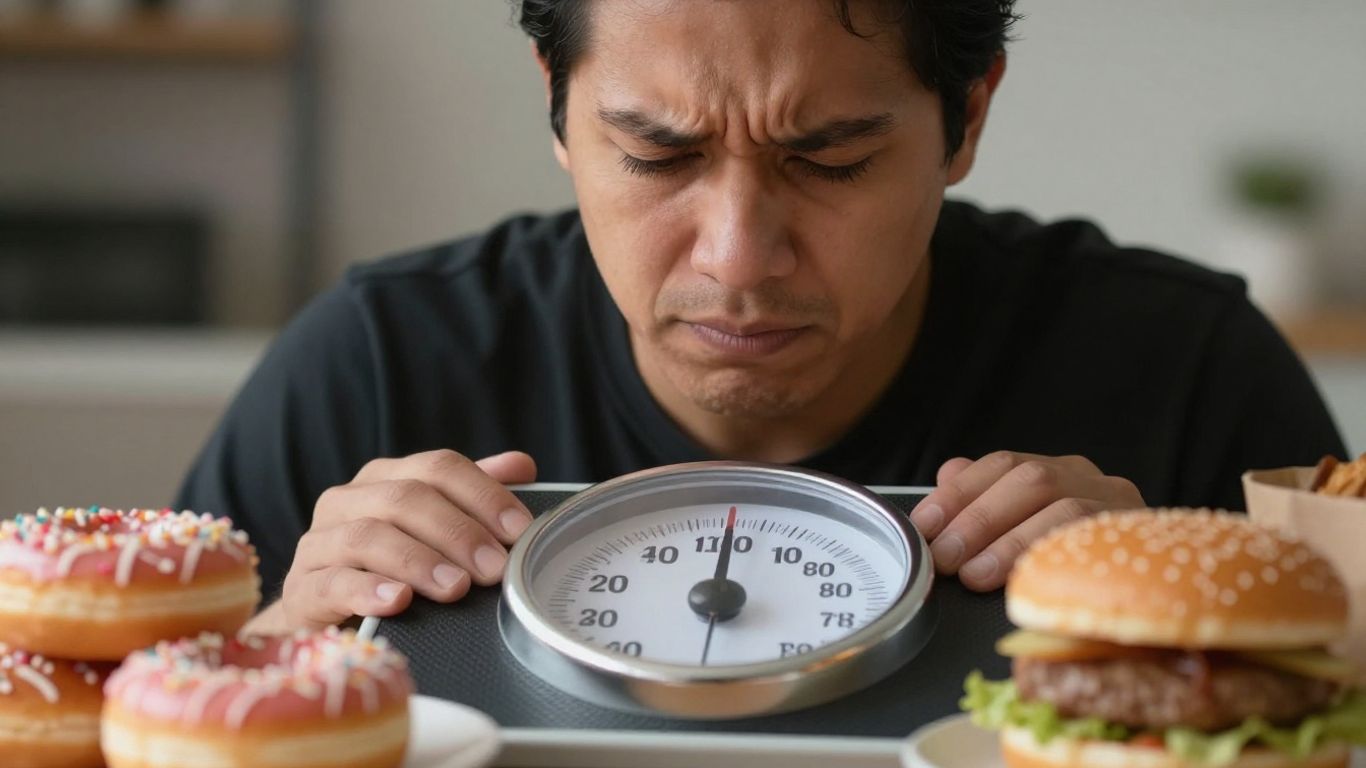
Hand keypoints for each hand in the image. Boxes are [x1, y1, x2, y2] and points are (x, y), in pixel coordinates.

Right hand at [254, 449, 537, 632]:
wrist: (324, 622)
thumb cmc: (389, 571)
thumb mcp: (433, 532)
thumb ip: (473, 497)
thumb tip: (522, 466)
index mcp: (385, 478)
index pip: (438, 467)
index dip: (483, 494)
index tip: (519, 530)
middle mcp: (348, 500)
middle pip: (406, 498)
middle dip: (458, 532)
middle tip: (494, 568)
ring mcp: (320, 543)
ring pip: (369, 536)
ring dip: (419, 561)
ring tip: (456, 587)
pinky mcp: (302, 589)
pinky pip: (334, 582)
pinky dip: (369, 590)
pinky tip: (399, 601)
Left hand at [909, 451, 1143, 591]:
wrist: (1162, 588)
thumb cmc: (1074, 563)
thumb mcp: (1024, 525)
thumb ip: (984, 497)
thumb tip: (947, 474)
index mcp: (1060, 470)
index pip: (1003, 464)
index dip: (958, 493)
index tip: (925, 524)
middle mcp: (1093, 480)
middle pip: (1032, 481)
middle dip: (979, 518)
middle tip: (945, 557)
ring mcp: (1122, 508)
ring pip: (1064, 509)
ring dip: (1010, 543)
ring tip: (974, 574)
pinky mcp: (1142, 541)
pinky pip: (1095, 545)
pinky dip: (1053, 560)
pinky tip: (1024, 582)